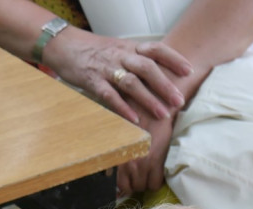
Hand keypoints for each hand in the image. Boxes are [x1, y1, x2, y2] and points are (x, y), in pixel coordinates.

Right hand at [46, 29, 190, 123]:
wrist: (64, 46)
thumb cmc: (93, 51)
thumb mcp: (119, 48)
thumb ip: (136, 59)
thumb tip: (159, 73)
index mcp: (130, 47)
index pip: (156, 49)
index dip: (174, 59)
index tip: (188, 71)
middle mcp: (121, 56)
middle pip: (147, 68)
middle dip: (165, 85)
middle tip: (179, 101)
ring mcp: (106, 69)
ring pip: (131, 83)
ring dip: (148, 99)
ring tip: (162, 114)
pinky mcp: (92, 81)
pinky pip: (109, 95)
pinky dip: (123, 107)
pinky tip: (133, 119)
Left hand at [116, 102, 175, 195]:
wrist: (157, 109)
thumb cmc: (138, 121)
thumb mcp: (121, 138)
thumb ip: (115, 156)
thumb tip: (109, 174)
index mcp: (119, 157)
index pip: (120, 185)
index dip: (126, 186)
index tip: (130, 182)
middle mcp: (129, 163)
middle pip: (132, 188)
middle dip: (136, 185)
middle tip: (140, 177)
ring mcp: (144, 163)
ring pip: (143, 187)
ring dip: (145, 184)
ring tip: (148, 174)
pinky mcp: (158, 161)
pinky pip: (155, 184)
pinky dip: (156, 182)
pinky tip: (157, 174)